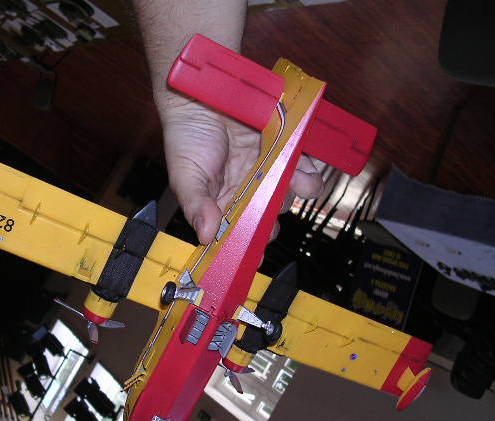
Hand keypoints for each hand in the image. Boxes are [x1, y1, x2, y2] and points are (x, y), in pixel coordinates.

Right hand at [160, 99, 324, 244]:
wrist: (198, 92)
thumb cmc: (186, 136)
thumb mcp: (185, 176)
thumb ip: (196, 205)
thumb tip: (205, 236)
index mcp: (225, 202)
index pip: (242, 230)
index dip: (251, 244)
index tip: (257, 254)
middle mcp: (250, 189)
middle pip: (272, 212)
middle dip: (278, 214)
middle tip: (275, 209)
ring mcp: (268, 167)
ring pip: (292, 189)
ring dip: (300, 190)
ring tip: (300, 183)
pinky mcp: (283, 145)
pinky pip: (303, 162)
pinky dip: (309, 167)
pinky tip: (307, 168)